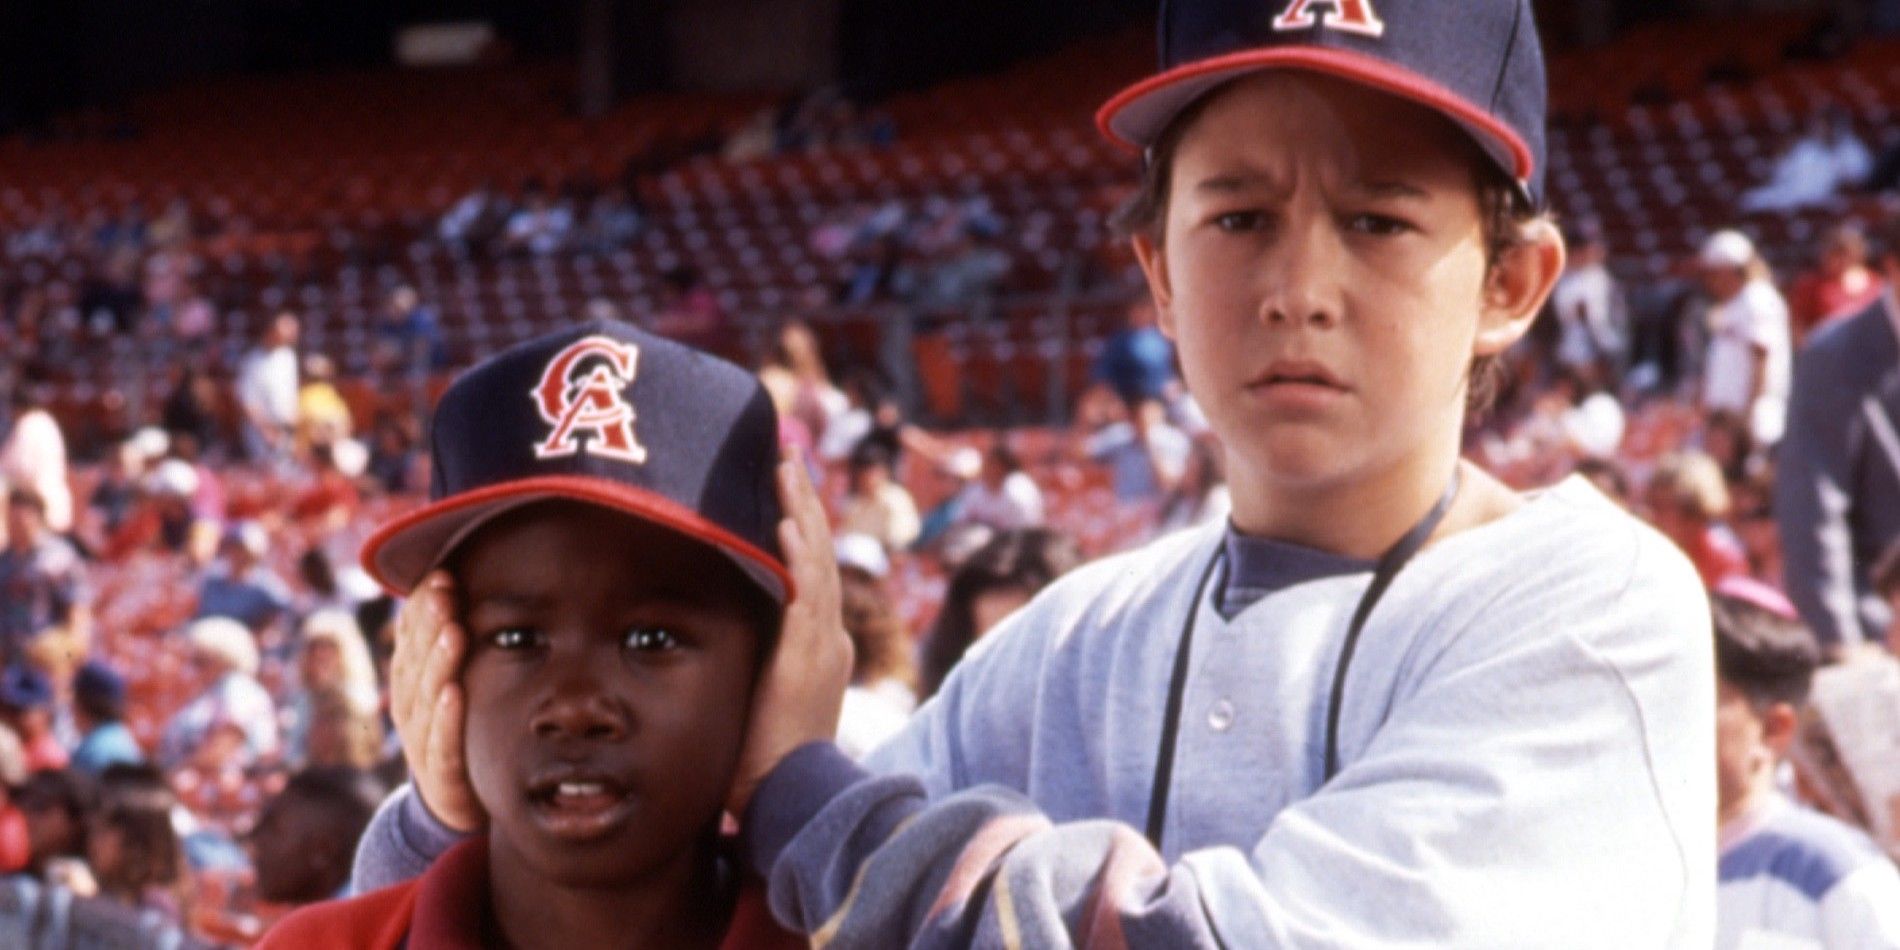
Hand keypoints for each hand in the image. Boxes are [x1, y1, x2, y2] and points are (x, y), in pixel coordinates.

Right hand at [389, 571, 483, 831]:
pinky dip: (446, 719)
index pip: (410, 640)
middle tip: (446, 593)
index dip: (422, 609)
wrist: (456, 805)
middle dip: (428, 625)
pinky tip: (456, 695)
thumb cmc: (461, 732)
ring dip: (438, 663)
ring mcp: (422, 743)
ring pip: (425, 698)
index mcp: (413, 685)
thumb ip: (452, 645)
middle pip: (415, 662)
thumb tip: (464, 586)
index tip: (441, 577)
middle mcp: (411, 710)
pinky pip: (440, 744)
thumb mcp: (454, 687)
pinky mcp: (441, 776)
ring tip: (454, 632)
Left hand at [727, 446, 853, 816]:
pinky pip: (805, 591)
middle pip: (816, 552)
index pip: (809, 570)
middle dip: (800, 500)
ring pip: (815, 559)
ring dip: (800, 509)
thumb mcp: (753, 700)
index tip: (779, 486)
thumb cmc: (762, 762)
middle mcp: (828, 636)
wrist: (788, 800)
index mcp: (817, 645)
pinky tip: (783, 519)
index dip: (798, 524)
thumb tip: (709, 641)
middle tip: (783, 453)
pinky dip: (796, 553)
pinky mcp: (810, 655)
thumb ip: (744, 665)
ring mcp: (822, 643)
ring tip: (784, 465)